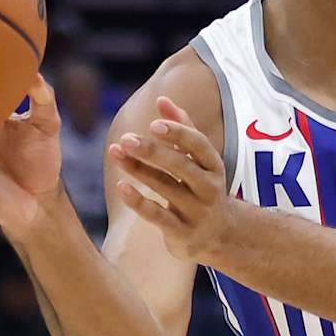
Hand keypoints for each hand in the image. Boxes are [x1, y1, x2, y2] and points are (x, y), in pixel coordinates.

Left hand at [109, 96, 233, 262]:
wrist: (220, 235)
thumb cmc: (203, 188)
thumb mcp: (200, 160)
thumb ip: (183, 129)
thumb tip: (162, 99)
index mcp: (214, 165)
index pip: (198, 145)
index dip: (177, 133)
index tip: (153, 123)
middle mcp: (209, 187)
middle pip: (180, 166)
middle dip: (152, 151)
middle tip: (126, 138)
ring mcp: (197, 211)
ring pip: (165, 187)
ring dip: (138, 170)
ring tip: (115, 152)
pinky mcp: (182, 232)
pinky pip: (158, 216)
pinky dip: (139, 202)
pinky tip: (121, 187)